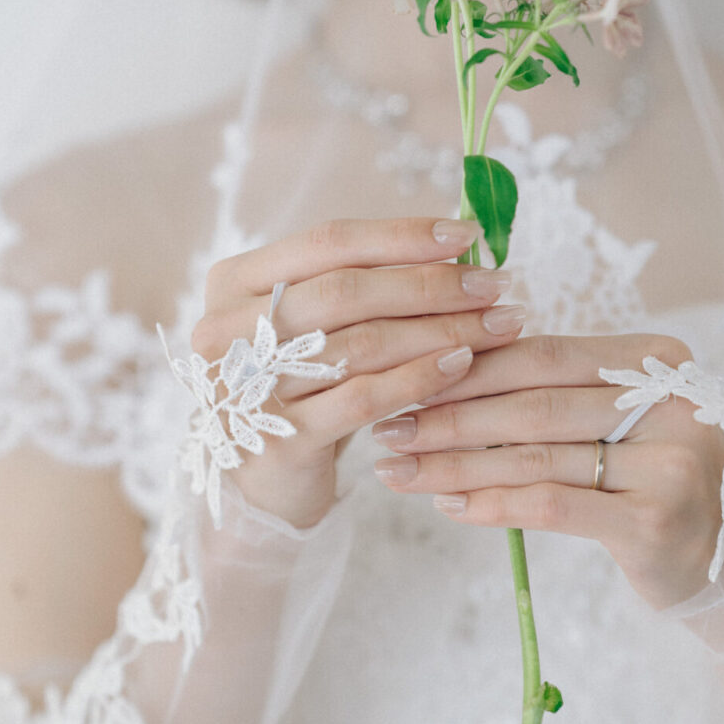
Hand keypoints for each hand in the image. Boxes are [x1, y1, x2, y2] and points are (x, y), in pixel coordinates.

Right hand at [192, 217, 525, 528]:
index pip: (329, 241)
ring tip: (496, 325)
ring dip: (441, 330)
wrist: (261, 487)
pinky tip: (463, 365)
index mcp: (235, 280)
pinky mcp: (280, 439)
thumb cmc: (300, 388)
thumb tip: (458, 248)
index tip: (467, 235)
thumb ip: (365, 283)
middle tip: (495, 285)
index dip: (402, 235)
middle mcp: (227, 328)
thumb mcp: (315, 326)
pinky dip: (420, 378)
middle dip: (431, 284)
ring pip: (363, 343)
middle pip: (347, 290)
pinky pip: (365, 399)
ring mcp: (247, 386)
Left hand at [371, 333, 723, 610]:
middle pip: (535, 403)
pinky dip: (491, 503)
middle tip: (389, 428)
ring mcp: (668, 462)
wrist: (719, 560)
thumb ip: (556, 390)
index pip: (545, 354)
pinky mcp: (654, 521)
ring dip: (455, 463)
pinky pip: (550, 505)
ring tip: (399, 469)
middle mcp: (671, 401)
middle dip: (450, 416)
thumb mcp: (616, 419)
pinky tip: (446, 504)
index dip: (470, 367)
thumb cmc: (648, 478)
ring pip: (534, 455)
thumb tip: (442, 367)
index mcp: (659, 358)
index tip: (406, 379)